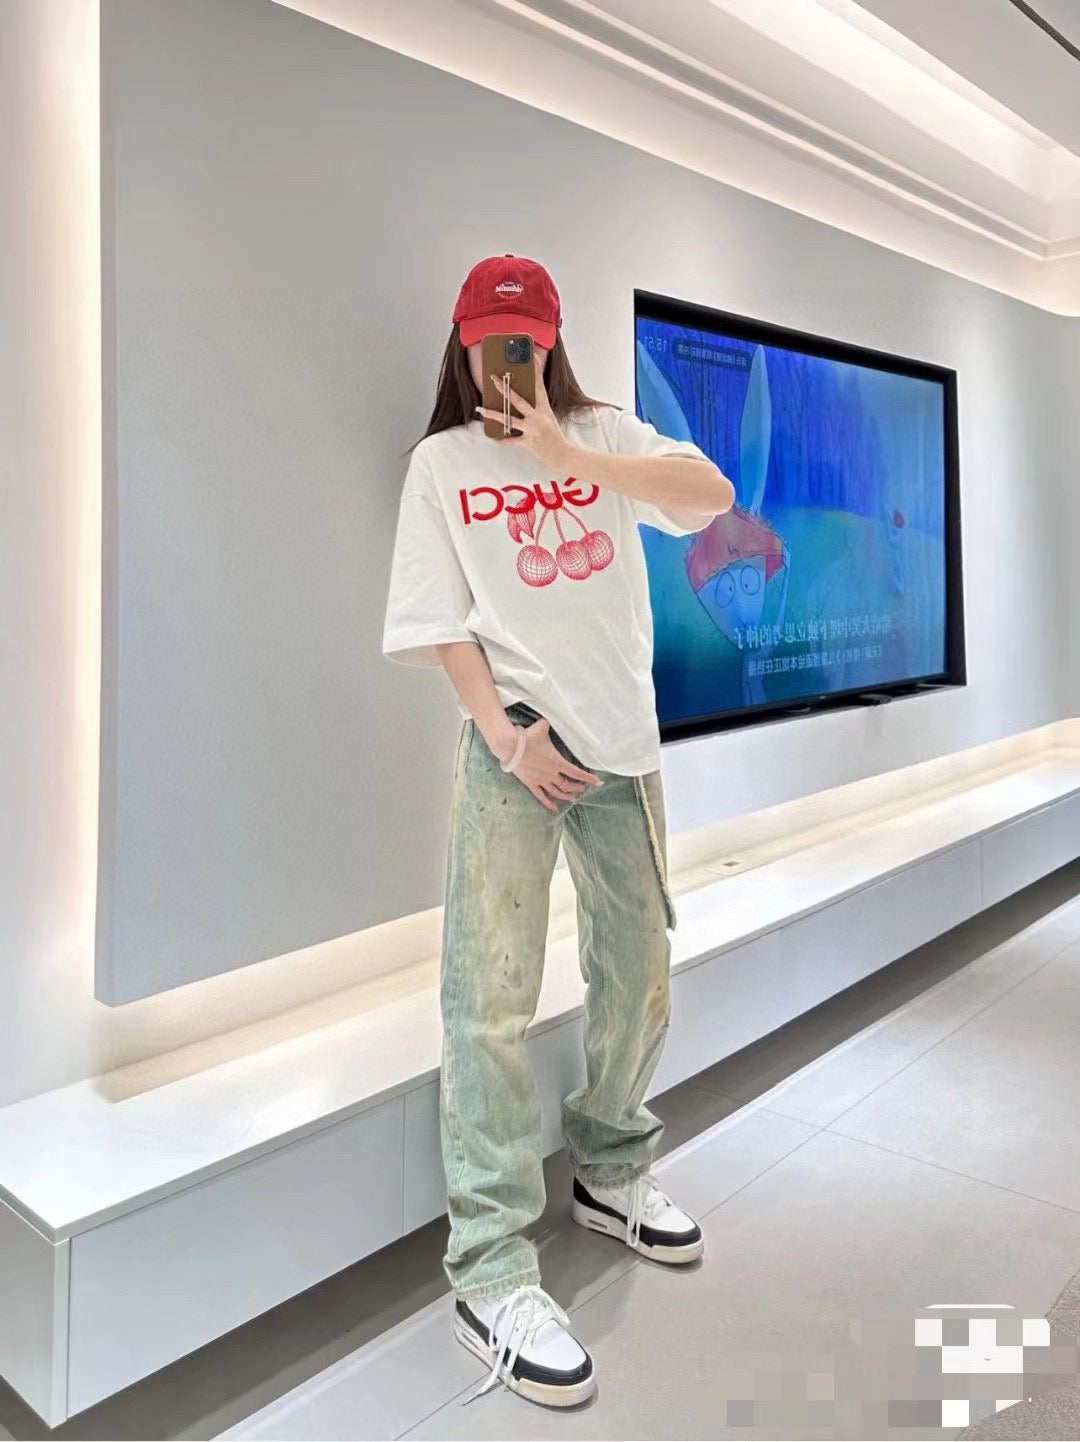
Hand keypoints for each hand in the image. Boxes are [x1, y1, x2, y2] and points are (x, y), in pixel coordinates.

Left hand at [475, 351, 572, 470]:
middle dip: (505, 389)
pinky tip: (494, 438)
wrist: (563, 455)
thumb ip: (534, 409)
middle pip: (519, 400)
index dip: (536, 370)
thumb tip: (515, 399)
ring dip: (494, 414)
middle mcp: (538, 417)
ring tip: (482, 409)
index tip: (532, 355)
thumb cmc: (553, 436)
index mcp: (544, 408)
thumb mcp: (547, 418)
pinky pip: (511, 441)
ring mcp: (533, 429)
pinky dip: (502, 440)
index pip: (539, 385)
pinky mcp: (529, 443)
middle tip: (494, 379)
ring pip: (510, 419)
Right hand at [500, 716, 602, 812]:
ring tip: (573, 799)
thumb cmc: (527, 737)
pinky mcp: (530, 783)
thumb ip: (549, 724)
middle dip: (577, 788)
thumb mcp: (542, 726)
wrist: (510, 746)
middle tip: (583, 789)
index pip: (576, 772)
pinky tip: (555, 809)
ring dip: (566, 796)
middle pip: (567, 784)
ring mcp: (541, 780)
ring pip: (557, 792)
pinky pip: (541, 796)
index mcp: (557, 762)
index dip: (588, 778)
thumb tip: (550, 718)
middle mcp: (551, 773)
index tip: (598, 782)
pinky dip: (548, 803)